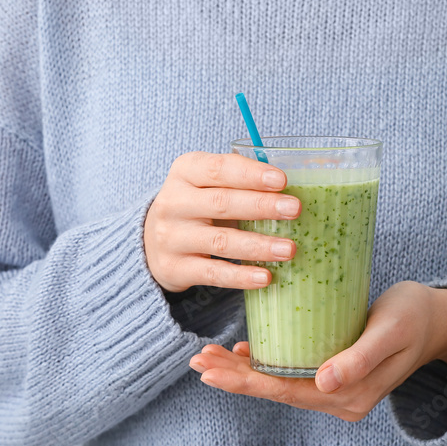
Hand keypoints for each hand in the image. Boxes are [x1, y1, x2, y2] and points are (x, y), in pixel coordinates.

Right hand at [143, 152, 301, 292]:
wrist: (151, 241)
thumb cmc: (196, 206)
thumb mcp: (206, 185)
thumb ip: (239, 182)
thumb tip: (288, 190)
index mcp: (185, 172)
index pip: (218, 169)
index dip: (251, 174)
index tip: (282, 181)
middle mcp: (174, 202)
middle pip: (222, 203)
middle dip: (262, 206)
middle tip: (294, 209)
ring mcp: (171, 237)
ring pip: (221, 241)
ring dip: (258, 245)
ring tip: (289, 249)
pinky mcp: (174, 268)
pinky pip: (213, 273)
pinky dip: (241, 276)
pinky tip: (266, 276)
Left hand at [189, 281, 446, 420]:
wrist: (438, 320)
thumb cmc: (415, 316)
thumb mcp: (390, 330)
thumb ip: (360, 358)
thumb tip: (324, 384)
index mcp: (350, 396)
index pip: (285, 391)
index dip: (245, 382)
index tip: (212, 367)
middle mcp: (340, 400)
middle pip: (276, 391)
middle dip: (234, 378)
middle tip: (199, 361)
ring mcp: (337, 391)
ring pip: (280, 384)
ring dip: (243, 374)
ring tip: (209, 358)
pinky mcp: (334, 376)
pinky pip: (292, 375)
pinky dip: (266, 365)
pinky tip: (243, 353)